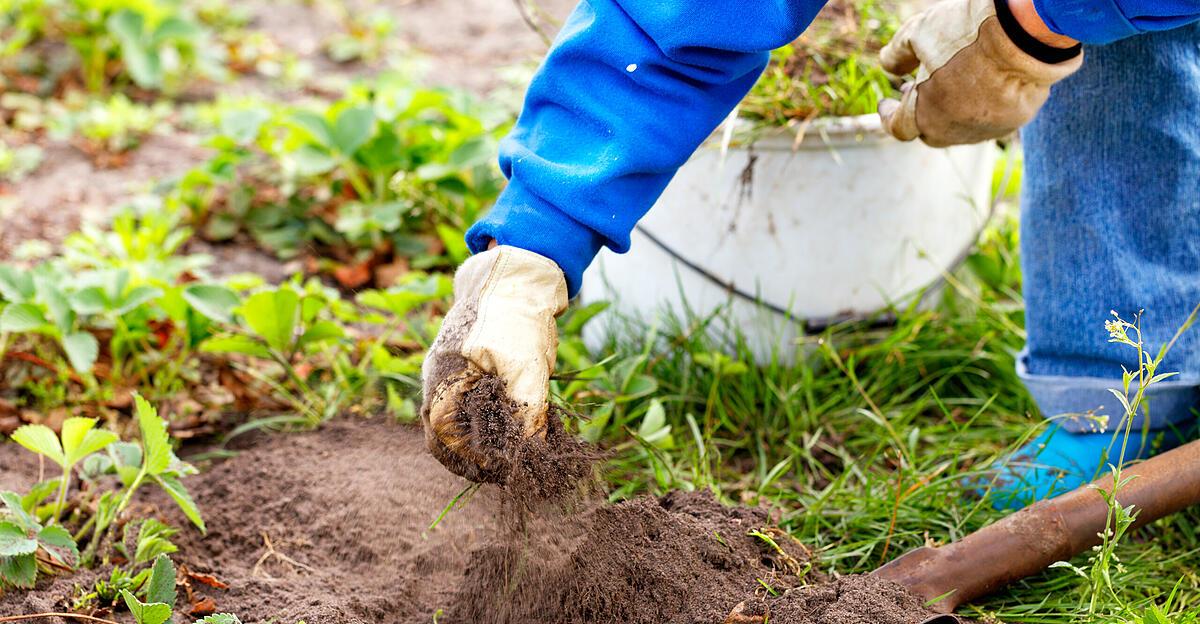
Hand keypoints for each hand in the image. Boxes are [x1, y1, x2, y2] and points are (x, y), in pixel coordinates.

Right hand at [420, 246, 567, 481]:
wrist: (517, 271)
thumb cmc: (517, 314)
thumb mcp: (528, 366)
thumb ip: (530, 411)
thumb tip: (533, 454)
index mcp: (443, 378)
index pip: (445, 438)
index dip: (473, 461)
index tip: (504, 473)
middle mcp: (438, 378)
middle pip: (446, 435)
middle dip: (475, 457)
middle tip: (507, 472)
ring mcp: (448, 372)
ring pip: (456, 422)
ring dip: (482, 442)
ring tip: (513, 456)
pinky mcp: (465, 368)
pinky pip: (468, 406)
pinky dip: (488, 423)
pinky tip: (513, 430)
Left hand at [878, 0, 1082, 146]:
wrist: (1025, 32)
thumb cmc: (966, 31)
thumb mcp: (918, 32)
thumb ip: (896, 54)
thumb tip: (888, 68)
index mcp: (923, 113)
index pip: (897, 127)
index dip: (888, 115)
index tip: (886, 103)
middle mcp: (951, 129)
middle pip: (928, 133)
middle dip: (919, 115)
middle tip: (918, 91)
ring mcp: (984, 129)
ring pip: (960, 129)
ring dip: (950, 113)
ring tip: (952, 86)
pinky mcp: (1013, 122)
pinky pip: (990, 121)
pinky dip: (980, 108)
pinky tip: (983, 86)